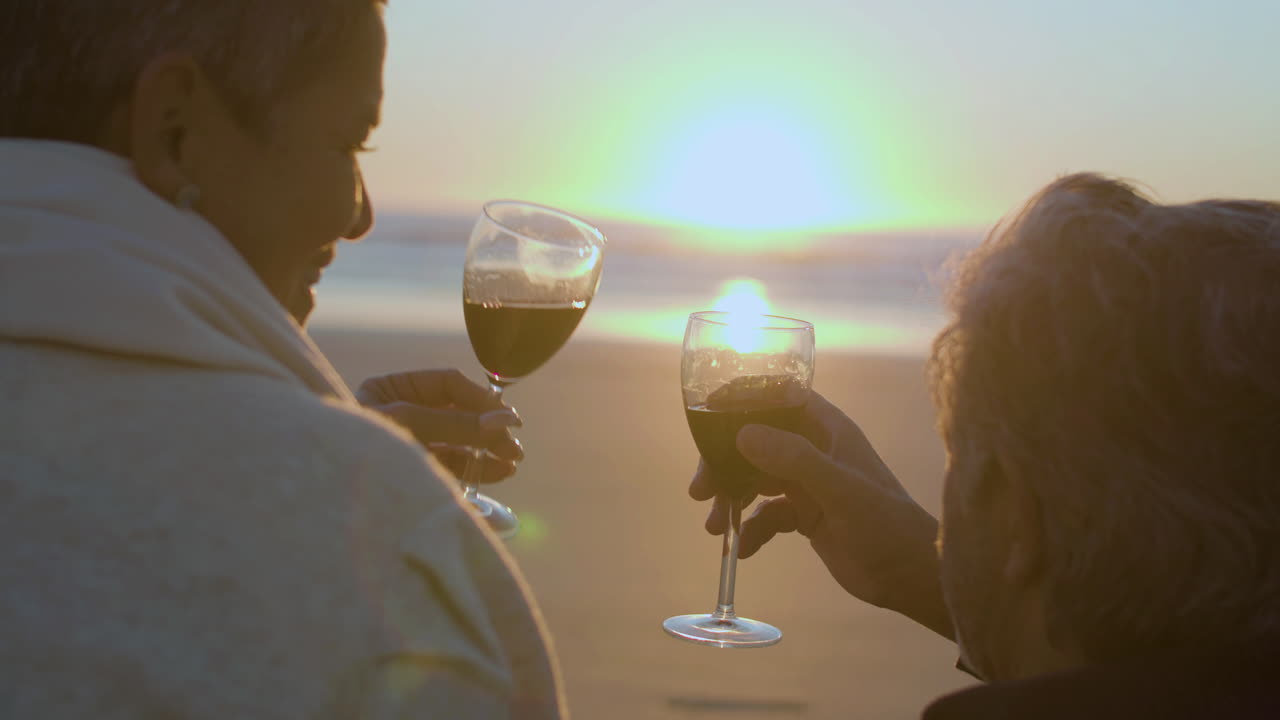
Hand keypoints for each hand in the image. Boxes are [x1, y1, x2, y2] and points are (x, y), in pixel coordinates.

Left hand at [358, 369, 523, 483]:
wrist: (318, 498)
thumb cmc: (353, 445)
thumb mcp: (406, 423)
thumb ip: (454, 422)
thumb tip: (502, 420)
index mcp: (389, 390)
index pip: (448, 384)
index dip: (482, 398)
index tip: (509, 417)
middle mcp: (400, 414)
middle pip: (458, 414)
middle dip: (488, 428)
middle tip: (514, 445)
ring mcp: (407, 446)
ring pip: (458, 443)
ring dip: (487, 450)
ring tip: (512, 462)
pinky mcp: (412, 474)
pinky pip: (450, 466)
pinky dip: (476, 468)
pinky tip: (498, 472)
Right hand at [689, 392, 953, 638]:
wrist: (910, 577)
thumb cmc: (885, 525)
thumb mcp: (839, 491)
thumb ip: (794, 459)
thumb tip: (741, 434)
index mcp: (827, 429)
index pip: (778, 397)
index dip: (743, 399)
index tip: (706, 414)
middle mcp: (814, 449)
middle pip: (756, 440)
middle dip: (725, 461)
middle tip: (700, 489)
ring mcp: (809, 482)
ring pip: (756, 477)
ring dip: (731, 497)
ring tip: (714, 526)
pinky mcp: (806, 514)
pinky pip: (767, 513)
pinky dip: (751, 528)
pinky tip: (743, 550)